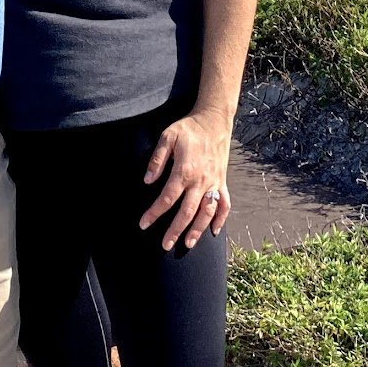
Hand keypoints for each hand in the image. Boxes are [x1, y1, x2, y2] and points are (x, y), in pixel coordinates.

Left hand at [139, 107, 232, 249]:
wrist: (214, 120)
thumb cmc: (189, 128)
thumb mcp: (168, 137)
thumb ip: (157, 159)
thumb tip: (147, 181)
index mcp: (185, 171)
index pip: (167, 198)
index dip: (154, 213)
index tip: (143, 224)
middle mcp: (201, 180)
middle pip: (187, 212)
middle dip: (175, 230)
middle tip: (165, 246)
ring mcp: (214, 182)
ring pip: (207, 212)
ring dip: (198, 230)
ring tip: (188, 244)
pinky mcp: (222, 181)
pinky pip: (224, 203)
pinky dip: (221, 218)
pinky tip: (214, 230)